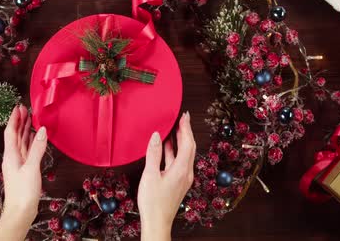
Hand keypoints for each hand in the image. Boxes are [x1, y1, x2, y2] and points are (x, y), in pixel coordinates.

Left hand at [0, 105, 47, 240]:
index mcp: (11, 155)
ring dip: (25, 130)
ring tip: (31, 119)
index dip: (14, 119)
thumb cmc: (23, 191)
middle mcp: (13, 157)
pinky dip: (31, 142)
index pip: (11, 132)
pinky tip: (35, 138)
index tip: (18, 107)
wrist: (20, 211)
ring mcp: (18, 163)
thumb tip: (42, 130)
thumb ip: (37, 149)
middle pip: (15, 136)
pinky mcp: (24, 169)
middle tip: (26, 109)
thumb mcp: (31, 168)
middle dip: (20, 122)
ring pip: (21, 143)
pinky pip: (27, 151)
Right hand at [137, 112, 195, 240]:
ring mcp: (183, 178)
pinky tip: (166, 147)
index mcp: (181, 170)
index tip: (184, 116)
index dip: (186, 128)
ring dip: (179, 141)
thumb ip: (154, 154)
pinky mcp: (177, 183)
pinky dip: (174, 152)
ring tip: (173, 129)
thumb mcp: (150, 175)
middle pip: (189, 148)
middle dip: (185, 132)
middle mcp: (186, 173)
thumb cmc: (153, 202)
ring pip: (184, 155)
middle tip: (181, 119)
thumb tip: (157, 136)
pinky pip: (178, 162)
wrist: (157, 222)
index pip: (188, 144)